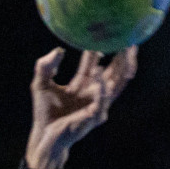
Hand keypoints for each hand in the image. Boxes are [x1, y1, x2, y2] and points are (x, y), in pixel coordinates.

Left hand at [24, 45, 137, 168]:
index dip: (100, 48)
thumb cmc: (45, 113)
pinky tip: (99, 72)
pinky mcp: (94, 115)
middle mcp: (94, 93)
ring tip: (126, 49)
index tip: (103, 31)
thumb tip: (58, 50)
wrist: (44, 137)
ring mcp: (97, 104)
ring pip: (117, 83)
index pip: (95, 63)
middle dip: (123, 54)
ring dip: (123, 66)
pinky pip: (102, 99)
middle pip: (115, 71)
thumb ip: (45, 66)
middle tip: (129, 36)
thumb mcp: (40, 84)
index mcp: (84, 85)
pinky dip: (102, 86)